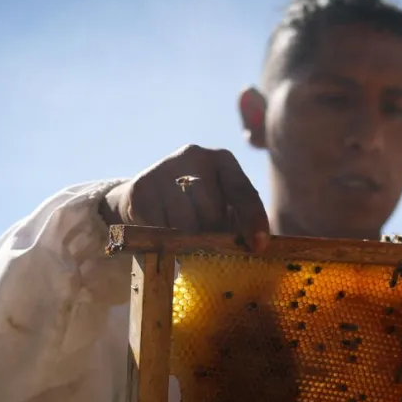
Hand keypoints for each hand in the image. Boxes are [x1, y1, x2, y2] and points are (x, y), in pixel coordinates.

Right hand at [100, 145, 270, 250]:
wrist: (146, 197)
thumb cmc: (195, 208)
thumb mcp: (221, 207)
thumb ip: (238, 222)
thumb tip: (255, 245)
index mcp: (223, 160)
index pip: (242, 191)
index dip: (253, 219)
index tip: (259, 245)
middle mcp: (194, 155)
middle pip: (212, 210)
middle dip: (211, 234)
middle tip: (206, 242)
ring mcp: (165, 168)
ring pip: (185, 222)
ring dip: (187, 239)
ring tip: (184, 237)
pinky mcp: (142, 187)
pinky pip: (161, 228)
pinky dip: (165, 239)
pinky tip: (164, 231)